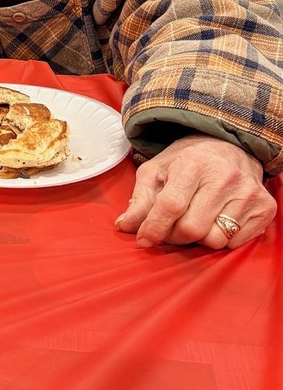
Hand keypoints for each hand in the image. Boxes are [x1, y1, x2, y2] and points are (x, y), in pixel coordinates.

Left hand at [115, 135, 276, 249]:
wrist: (229, 146)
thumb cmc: (186, 160)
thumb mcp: (156, 170)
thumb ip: (140, 199)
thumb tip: (124, 226)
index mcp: (194, 163)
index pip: (171, 205)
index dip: (154, 227)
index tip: (143, 240)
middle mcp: (225, 177)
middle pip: (192, 228)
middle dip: (173, 236)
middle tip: (168, 229)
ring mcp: (249, 193)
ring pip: (215, 240)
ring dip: (197, 239)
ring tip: (192, 220)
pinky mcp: (265, 208)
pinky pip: (235, 243)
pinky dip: (220, 239)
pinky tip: (214, 220)